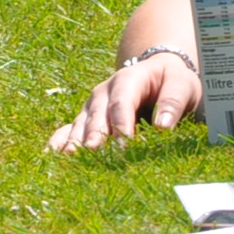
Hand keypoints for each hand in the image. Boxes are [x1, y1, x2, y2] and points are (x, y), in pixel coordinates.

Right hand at [47, 52, 200, 151]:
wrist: (158, 75)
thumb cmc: (171, 82)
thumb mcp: (181, 84)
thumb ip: (173, 102)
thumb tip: (163, 126)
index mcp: (128, 80)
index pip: (122, 102)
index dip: (122, 123)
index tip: (124, 144)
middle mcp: (104, 92)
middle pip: (97, 114)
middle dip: (94, 133)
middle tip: (92, 152)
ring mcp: (92, 106)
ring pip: (80, 123)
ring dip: (75, 140)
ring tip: (68, 157)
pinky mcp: (86, 119)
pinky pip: (69, 129)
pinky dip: (60, 141)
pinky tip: (52, 156)